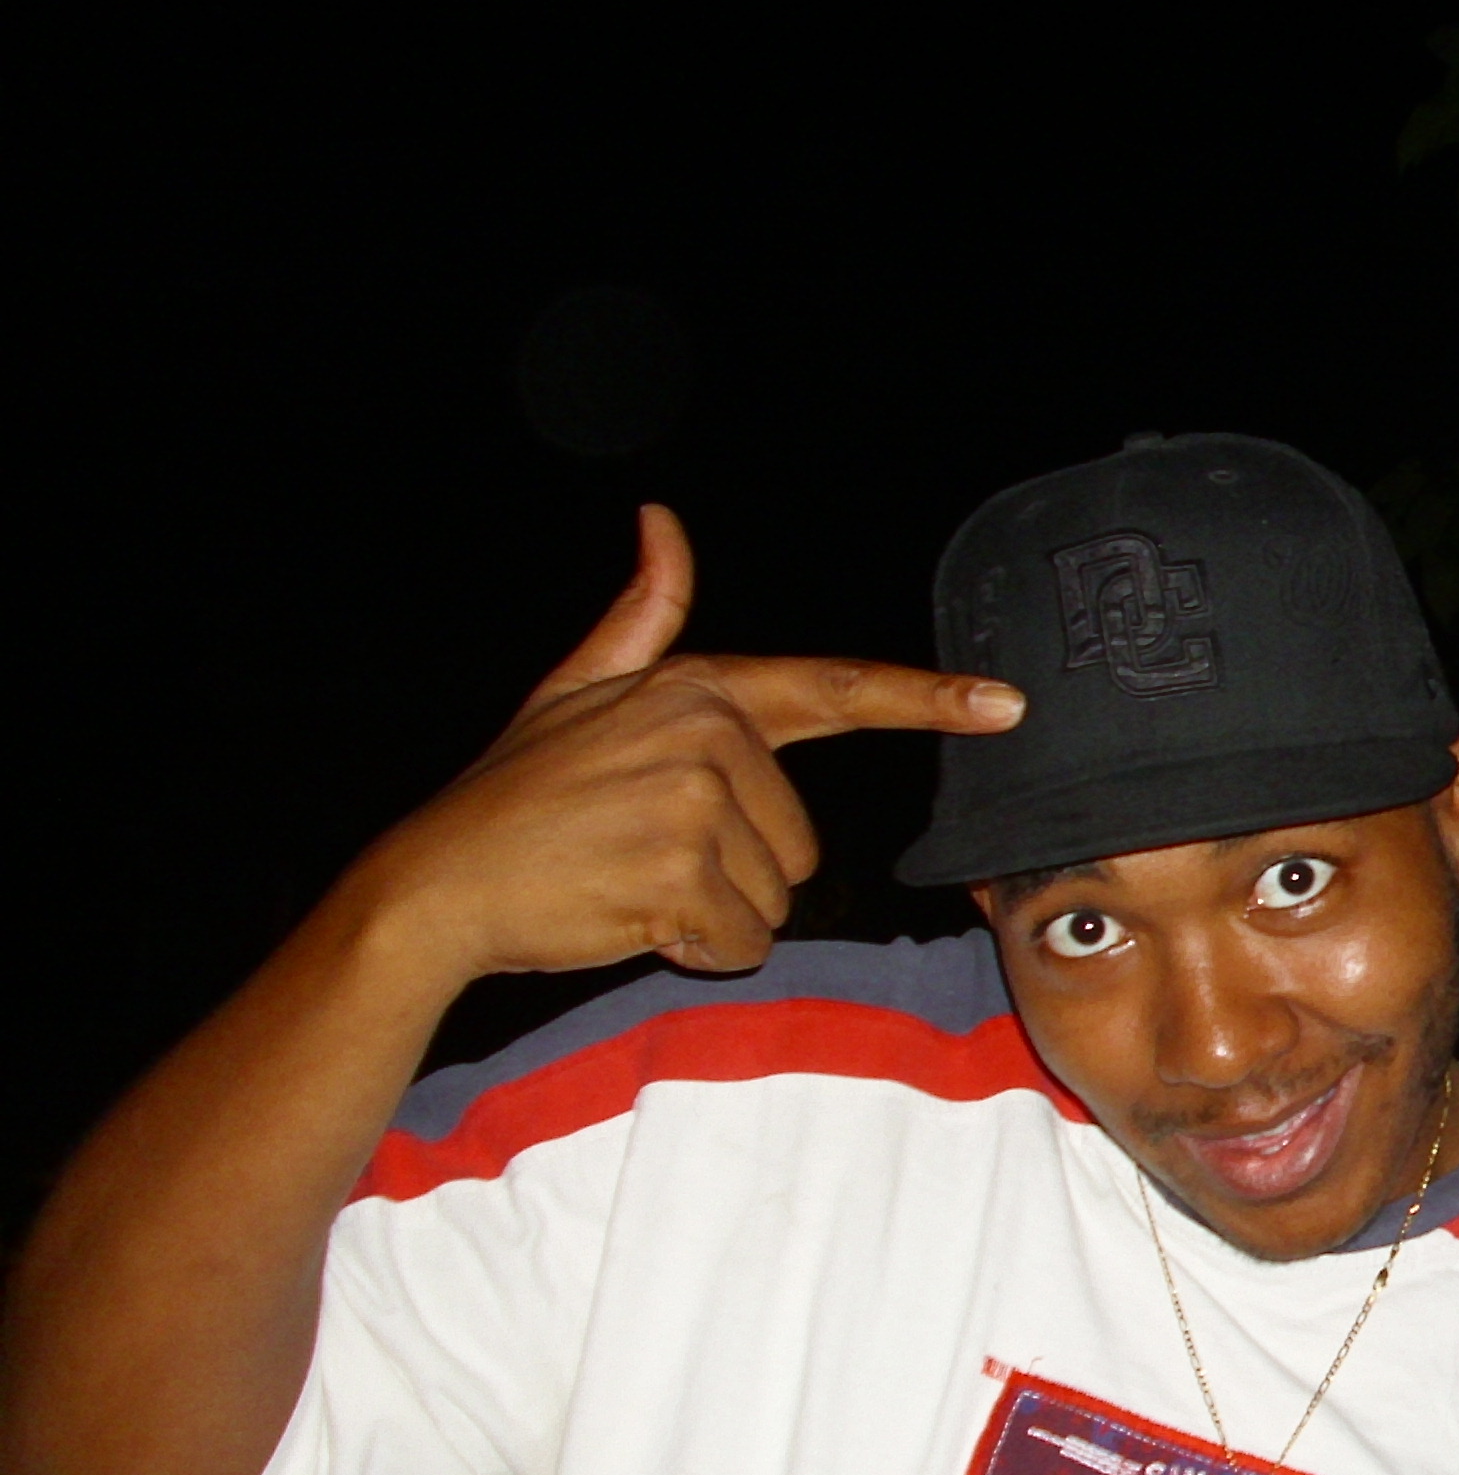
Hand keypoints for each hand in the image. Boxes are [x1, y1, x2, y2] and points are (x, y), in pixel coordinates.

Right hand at [351, 504, 1021, 986]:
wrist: (434, 885)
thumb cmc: (517, 796)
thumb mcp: (575, 692)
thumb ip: (642, 619)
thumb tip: (662, 523)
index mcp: (699, 693)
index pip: (836, 690)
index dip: (929, 697)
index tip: (1007, 703)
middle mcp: (708, 738)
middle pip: (801, 843)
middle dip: (735, 870)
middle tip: (643, 854)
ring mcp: (696, 806)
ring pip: (775, 900)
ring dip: (713, 914)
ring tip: (630, 882)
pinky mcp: (682, 876)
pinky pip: (743, 942)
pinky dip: (695, 951)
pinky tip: (630, 919)